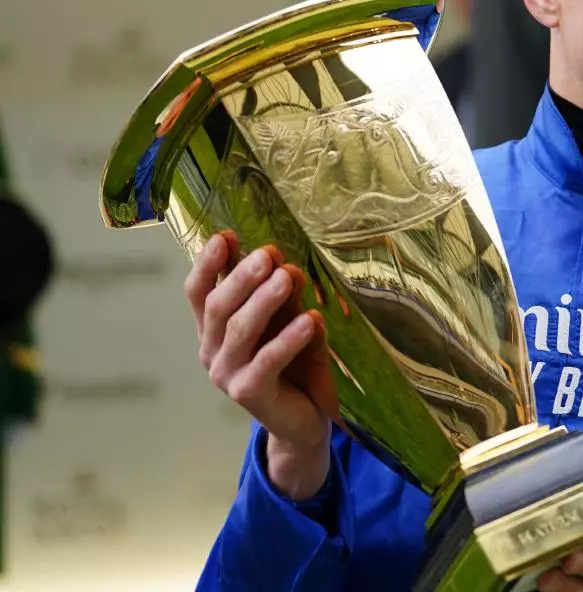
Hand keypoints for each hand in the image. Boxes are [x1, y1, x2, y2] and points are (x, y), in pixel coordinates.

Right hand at [185, 232, 331, 498]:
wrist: (305, 419)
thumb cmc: (295, 364)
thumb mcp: (288, 322)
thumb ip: (281, 296)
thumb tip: (284, 263)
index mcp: (213, 330)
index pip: (199, 292)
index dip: (208, 264)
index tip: (225, 236)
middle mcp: (211, 351)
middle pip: (219, 306)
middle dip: (242, 276)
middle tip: (268, 253)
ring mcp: (226, 374)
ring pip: (240, 330)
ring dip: (264, 300)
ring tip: (288, 276)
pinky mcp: (248, 394)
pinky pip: (268, 361)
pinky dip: (289, 339)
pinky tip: (311, 320)